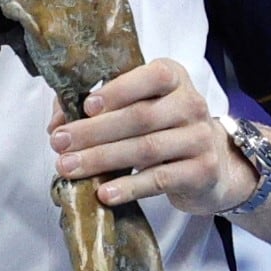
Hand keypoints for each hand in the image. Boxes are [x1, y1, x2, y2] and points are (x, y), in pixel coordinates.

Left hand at [49, 57, 254, 215]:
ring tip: (68, 167)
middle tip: (59, 143)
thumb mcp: (139, 107)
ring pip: (146, 148)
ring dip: (101, 159)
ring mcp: (200, 138)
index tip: (85, 106)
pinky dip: (128, 187)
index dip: (118, 90)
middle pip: (140, 117)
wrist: (213, 165)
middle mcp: (192, 104)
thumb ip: (98, 106)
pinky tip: (104, 193)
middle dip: (94, 131)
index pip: (152, 77)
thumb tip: (56, 122)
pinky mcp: (202, 171)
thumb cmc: (163, 129)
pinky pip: (159, 179)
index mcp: (174, 78)